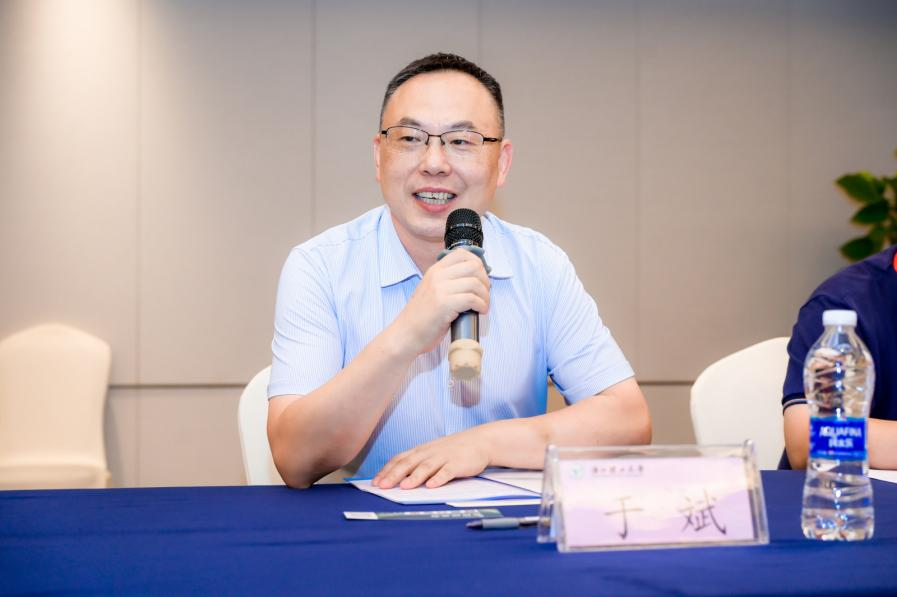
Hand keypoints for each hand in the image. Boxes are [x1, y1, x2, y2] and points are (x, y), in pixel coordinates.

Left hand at [372, 428, 490, 488]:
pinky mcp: (458, 463)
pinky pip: (447, 471)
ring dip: (415, 477)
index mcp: (421, 451)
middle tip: (383, 486)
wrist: (480, 441)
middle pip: (409, 463)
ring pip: (426, 467)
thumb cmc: (453, 450)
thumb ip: (417, 464)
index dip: (387, 470)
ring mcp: (444, 457)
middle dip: (394, 475)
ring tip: (405, 487)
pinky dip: (439, 478)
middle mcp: (430, 452)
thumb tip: (397, 479)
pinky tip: (432, 486)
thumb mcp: (432, 453)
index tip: (376, 482)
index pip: (399, 459)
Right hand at [392, 249, 489, 354]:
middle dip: (485, 281)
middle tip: (484, 295)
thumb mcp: (431, 290)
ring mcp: (440, 289)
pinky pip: (472, 299)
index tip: (480, 279)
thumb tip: (474, 280)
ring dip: (485, 296)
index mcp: (435, 270)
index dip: (478, 264)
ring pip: (475, 283)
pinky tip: (480, 311)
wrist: (405, 334)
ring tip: (483, 306)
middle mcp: (437, 276)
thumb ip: (447, 282)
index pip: (462, 253)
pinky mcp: (444, 304)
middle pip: (474, 266)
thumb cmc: (421, 317)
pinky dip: (481, 305)